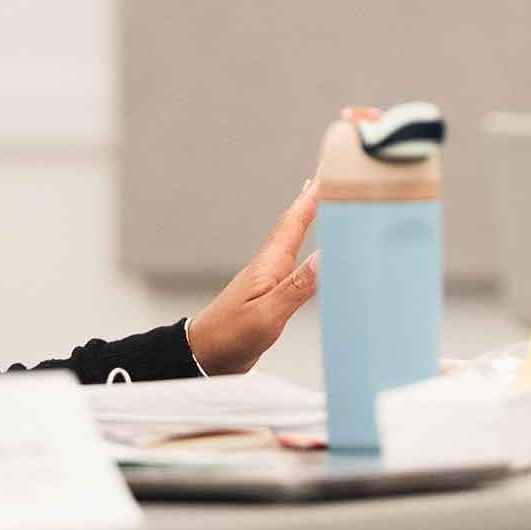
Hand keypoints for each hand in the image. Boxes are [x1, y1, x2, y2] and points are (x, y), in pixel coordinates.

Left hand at [185, 180, 320, 374]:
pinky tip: (301, 250)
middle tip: (324, 177)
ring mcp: (266, 278)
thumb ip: (296, 287)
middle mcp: (268, 266)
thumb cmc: (229, 337)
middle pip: (291, 224)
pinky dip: (298, 245)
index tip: (327, 174)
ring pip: (289, 239)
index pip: (294, 223)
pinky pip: (289, 259)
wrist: (203, 355)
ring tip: (314, 201)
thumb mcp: (267, 314)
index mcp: (269, 266)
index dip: (312, 198)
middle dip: (309, 199)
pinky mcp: (266, 293)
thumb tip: (324, 257)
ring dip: (303, 218)